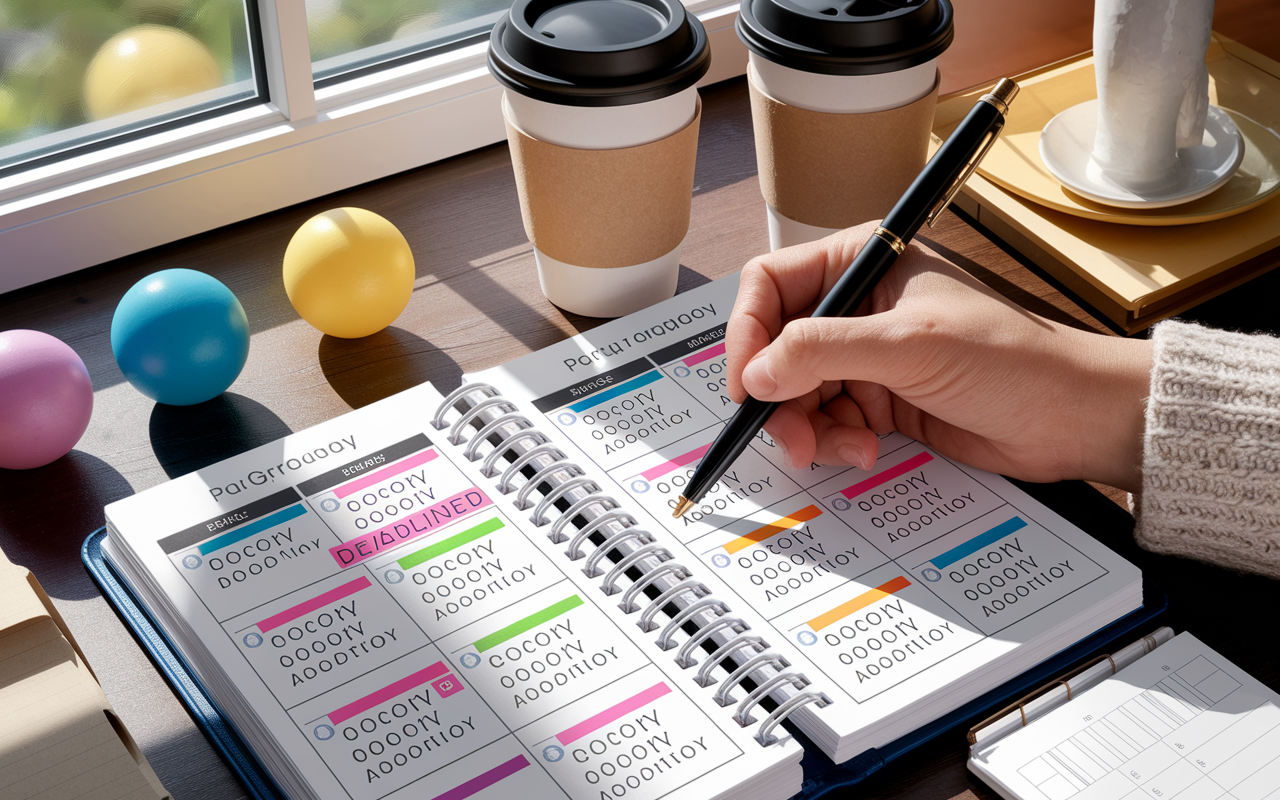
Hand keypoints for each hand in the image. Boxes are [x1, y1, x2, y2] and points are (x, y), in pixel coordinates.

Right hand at [725, 221, 1152, 491]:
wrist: (1071, 418)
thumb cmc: (1012, 360)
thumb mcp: (909, 346)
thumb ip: (824, 351)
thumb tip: (757, 372)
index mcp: (863, 261)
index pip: (770, 284)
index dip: (749, 333)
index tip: (748, 382)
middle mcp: (857, 304)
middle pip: (776, 346)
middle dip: (778, 395)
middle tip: (791, 435)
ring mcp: (867, 355)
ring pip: (795, 391)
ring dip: (806, 426)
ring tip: (842, 447)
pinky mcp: (878, 399)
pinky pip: (825, 420)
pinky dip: (832, 441)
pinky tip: (864, 450)